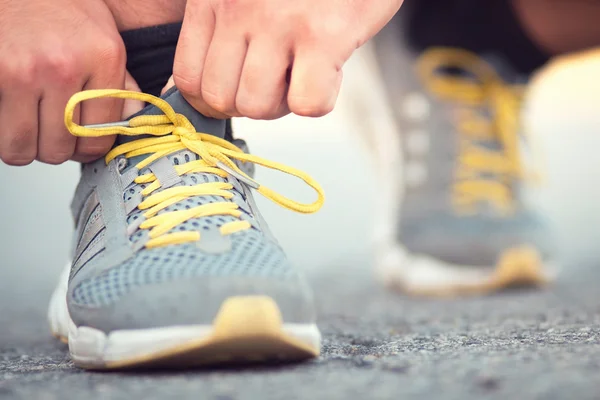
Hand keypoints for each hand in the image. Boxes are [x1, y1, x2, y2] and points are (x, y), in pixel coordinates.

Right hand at [0, 0, 129, 165]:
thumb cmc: (58, 7)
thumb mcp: (103, 36)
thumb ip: (120, 84)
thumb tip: (133, 121)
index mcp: (103, 57)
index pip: (100, 137)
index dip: (88, 147)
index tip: (81, 141)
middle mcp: (64, 66)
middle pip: (59, 150)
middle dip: (56, 148)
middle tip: (53, 130)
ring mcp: (22, 71)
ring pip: (22, 149)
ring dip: (25, 145)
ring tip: (31, 122)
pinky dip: (3, 132)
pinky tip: (12, 111)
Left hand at [173, 0, 402, 119]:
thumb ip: (215, 25)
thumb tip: (190, 89)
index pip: (189, 78)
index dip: (215, 98)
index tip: (242, 87)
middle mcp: (238, 8)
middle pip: (220, 98)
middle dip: (250, 102)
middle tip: (277, 79)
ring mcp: (278, 22)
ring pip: (257, 105)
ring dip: (284, 103)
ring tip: (305, 72)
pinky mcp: (323, 35)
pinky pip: (307, 103)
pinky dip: (320, 99)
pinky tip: (330, 71)